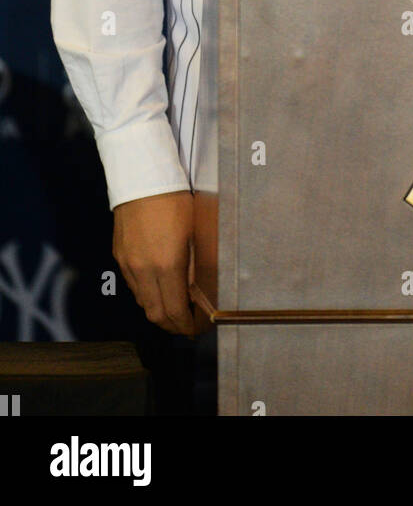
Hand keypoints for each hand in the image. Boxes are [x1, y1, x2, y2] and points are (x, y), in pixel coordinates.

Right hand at [112, 190, 197, 335]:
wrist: (142, 177)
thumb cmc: (174, 200)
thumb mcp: (195, 233)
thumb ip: (196, 267)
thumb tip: (198, 293)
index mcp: (166, 266)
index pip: (174, 312)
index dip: (186, 326)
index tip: (197, 328)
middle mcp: (143, 271)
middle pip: (155, 314)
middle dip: (172, 325)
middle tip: (186, 325)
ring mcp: (128, 265)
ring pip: (142, 302)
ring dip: (158, 310)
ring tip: (175, 307)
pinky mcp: (119, 256)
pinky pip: (133, 285)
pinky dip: (146, 294)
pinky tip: (158, 286)